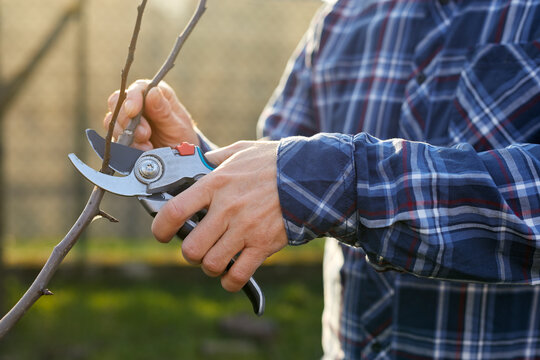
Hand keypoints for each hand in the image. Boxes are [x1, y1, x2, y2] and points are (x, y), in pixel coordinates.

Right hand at [103, 80, 198, 150]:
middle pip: (117, 103)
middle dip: (127, 120)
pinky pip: (114, 137)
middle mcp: (138, 104)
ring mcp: (127, 120)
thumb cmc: (181, 136)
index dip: (132, 98)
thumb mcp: (177, 125)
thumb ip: (164, 111)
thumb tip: (152, 91)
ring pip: (112, 121)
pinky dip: (126, 145)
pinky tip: (141, 150)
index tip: (133, 111)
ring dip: (127, 135)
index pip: (137, 88)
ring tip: (147, 146)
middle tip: (144, 134)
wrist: (179, 157)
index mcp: (155, 94)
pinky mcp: (122, 135)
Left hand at [151, 141, 287, 291]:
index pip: (175, 210)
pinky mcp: (263, 245)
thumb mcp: (241, 150)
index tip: (162, 233)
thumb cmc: (274, 162)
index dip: (160, 228)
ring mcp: (246, 229)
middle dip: (190, 252)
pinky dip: (230, 281)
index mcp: (216, 184)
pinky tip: (230, 274)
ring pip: (212, 264)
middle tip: (197, 246)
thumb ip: (215, 158)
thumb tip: (196, 160)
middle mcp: (227, 209)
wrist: (309, 176)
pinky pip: (238, 275)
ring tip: (216, 258)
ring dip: (210, 266)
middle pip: (191, 247)